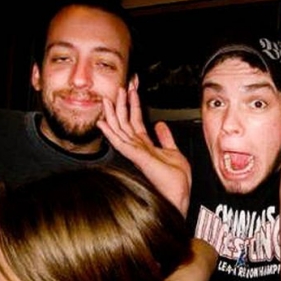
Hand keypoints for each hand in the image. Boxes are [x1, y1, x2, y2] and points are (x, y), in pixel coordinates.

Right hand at [98, 86, 190, 215]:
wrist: (178, 195)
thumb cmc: (176, 180)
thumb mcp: (173, 151)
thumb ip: (165, 137)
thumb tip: (160, 124)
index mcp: (146, 146)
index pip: (135, 121)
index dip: (133, 104)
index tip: (131, 89)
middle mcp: (138, 148)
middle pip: (126, 122)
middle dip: (123, 103)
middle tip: (119, 86)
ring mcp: (136, 153)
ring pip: (120, 129)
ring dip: (114, 113)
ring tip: (107, 98)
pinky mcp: (137, 157)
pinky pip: (121, 142)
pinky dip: (111, 132)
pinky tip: (102, 123)